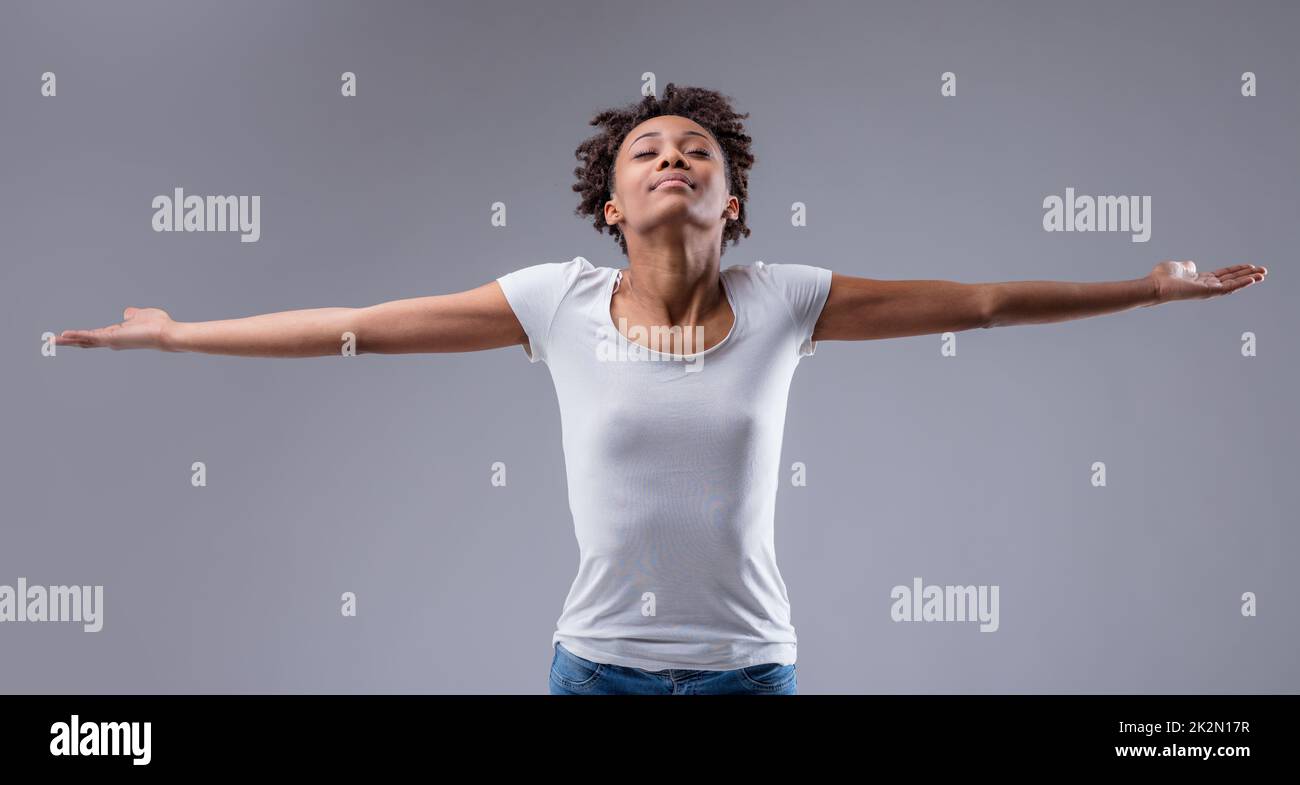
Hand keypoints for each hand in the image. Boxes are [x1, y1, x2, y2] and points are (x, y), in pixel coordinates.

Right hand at [57, 307, 176, 350]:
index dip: (80, 336)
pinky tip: (65, 335)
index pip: (94, 336)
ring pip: (85, 341)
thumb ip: (131, 314)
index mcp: (116, 334)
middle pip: (85, 341)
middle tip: (51, 341)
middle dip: (69, 341)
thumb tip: (127, 313)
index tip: (66, 336)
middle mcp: (112, 340)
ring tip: (51, 340)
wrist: (166, 332)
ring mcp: (111, 341)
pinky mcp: (113, 338)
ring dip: (68, 340)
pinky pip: (91, 337)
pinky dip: (77, 335)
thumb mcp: (140, 315)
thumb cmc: (158, 325)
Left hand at [1148, 261, 1267, 303]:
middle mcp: (1206, 286)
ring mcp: (1208, 290)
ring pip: (1233, 284)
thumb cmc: (1161, 278)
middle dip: (1248, 275)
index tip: (1250, 266)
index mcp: (1200, 280)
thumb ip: (1187, 267)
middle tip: (1263, 271)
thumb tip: (1191, 265)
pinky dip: (1241, 283)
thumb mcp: (1178, 267)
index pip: (1223, 275)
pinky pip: (1229, 288)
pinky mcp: (1208, 292)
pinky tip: (1253, 279)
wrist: (1155, 286)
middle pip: (1232, 279)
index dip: (1237, 270)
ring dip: (1249, 279)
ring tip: (1263, 274)